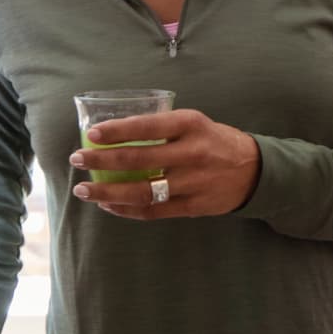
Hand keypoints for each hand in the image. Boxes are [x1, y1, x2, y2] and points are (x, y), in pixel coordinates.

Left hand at [69, 109, 260, 219]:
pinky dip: (127, 209)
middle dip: (102, 160)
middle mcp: (193, 153)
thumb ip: (162, 128)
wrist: (255, 170)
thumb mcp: (195, 122)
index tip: (92, 134)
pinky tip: (108, 205)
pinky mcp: (194, 206)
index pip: (147, 127)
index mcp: (191, 124)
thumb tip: (114, 134)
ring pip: (142, 191)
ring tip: (84, 190)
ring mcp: (194, 183)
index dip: (117, 131)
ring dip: (108, 192)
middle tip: (77, 159)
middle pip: (139, 160)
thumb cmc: (215, 141)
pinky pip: (154, 211)